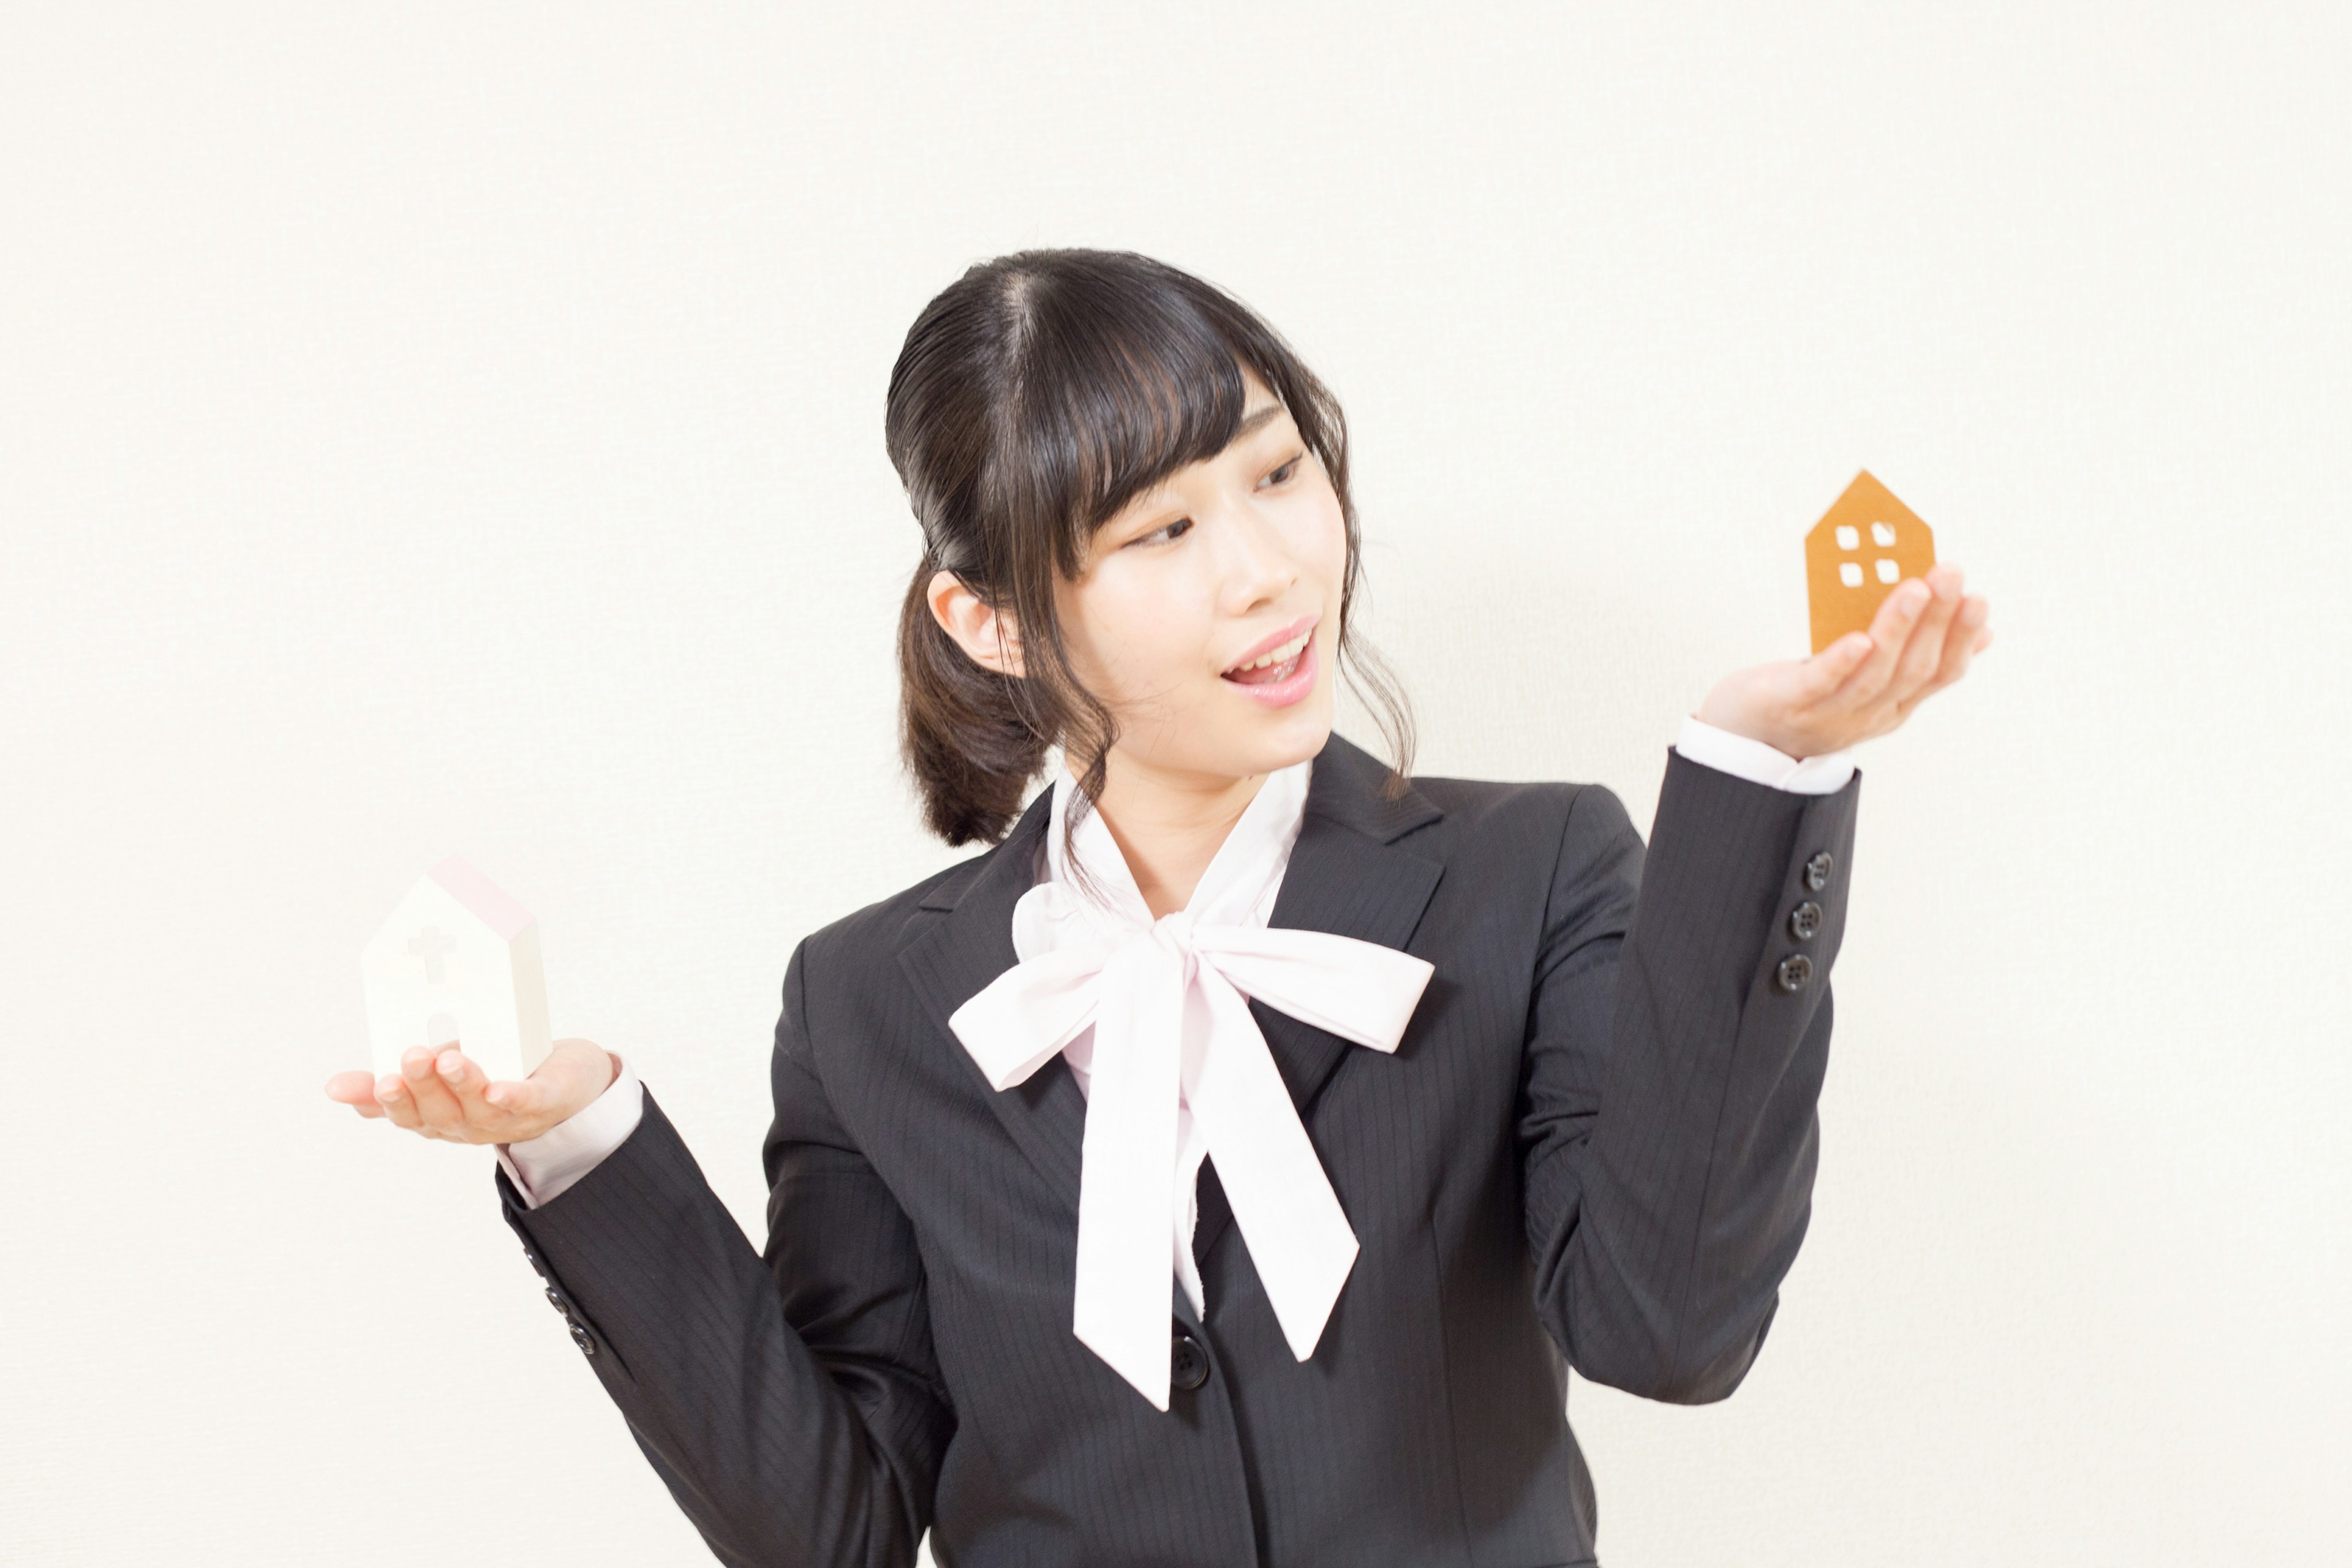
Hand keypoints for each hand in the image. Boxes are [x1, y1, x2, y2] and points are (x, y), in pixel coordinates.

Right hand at [323, 1037, 617, 1144]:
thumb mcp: (436, 1076)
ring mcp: (506, 1118)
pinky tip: (498, 1090)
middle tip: (412, 1056)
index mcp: (437, 1117)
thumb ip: (389, 1084)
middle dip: (424, 1086)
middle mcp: (467, 1124)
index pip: (407, 1115)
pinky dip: (512, 1098)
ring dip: (463, 1084)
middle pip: (440, 1112)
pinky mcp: (544, 1103)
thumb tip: (334, 1088)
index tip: (379, 1081)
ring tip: (450, 1059)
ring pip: (479, 1108)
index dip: (391, 1102)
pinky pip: (526, 1103)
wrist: (567, 1083)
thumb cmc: (493, 1074)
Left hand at [1695, 563, 1991, 759]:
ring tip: (1914, 589)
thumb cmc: (1810, 694)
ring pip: (1875, 674)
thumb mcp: (1872, 679)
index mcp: (1895, 704)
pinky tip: (1857, 639)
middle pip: (1913, 668)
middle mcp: (1870, 713)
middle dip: (1938, 619)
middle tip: (1949, 574)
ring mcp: (1831, 713)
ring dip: (1898, 629)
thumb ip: (1915, 657)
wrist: (1745, 736)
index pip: (1941, 672)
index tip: (1977, 599)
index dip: (1962, 637)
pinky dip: (1841, 662)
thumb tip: (1983, 633)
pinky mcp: (1791, 705)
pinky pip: (1822, 684)